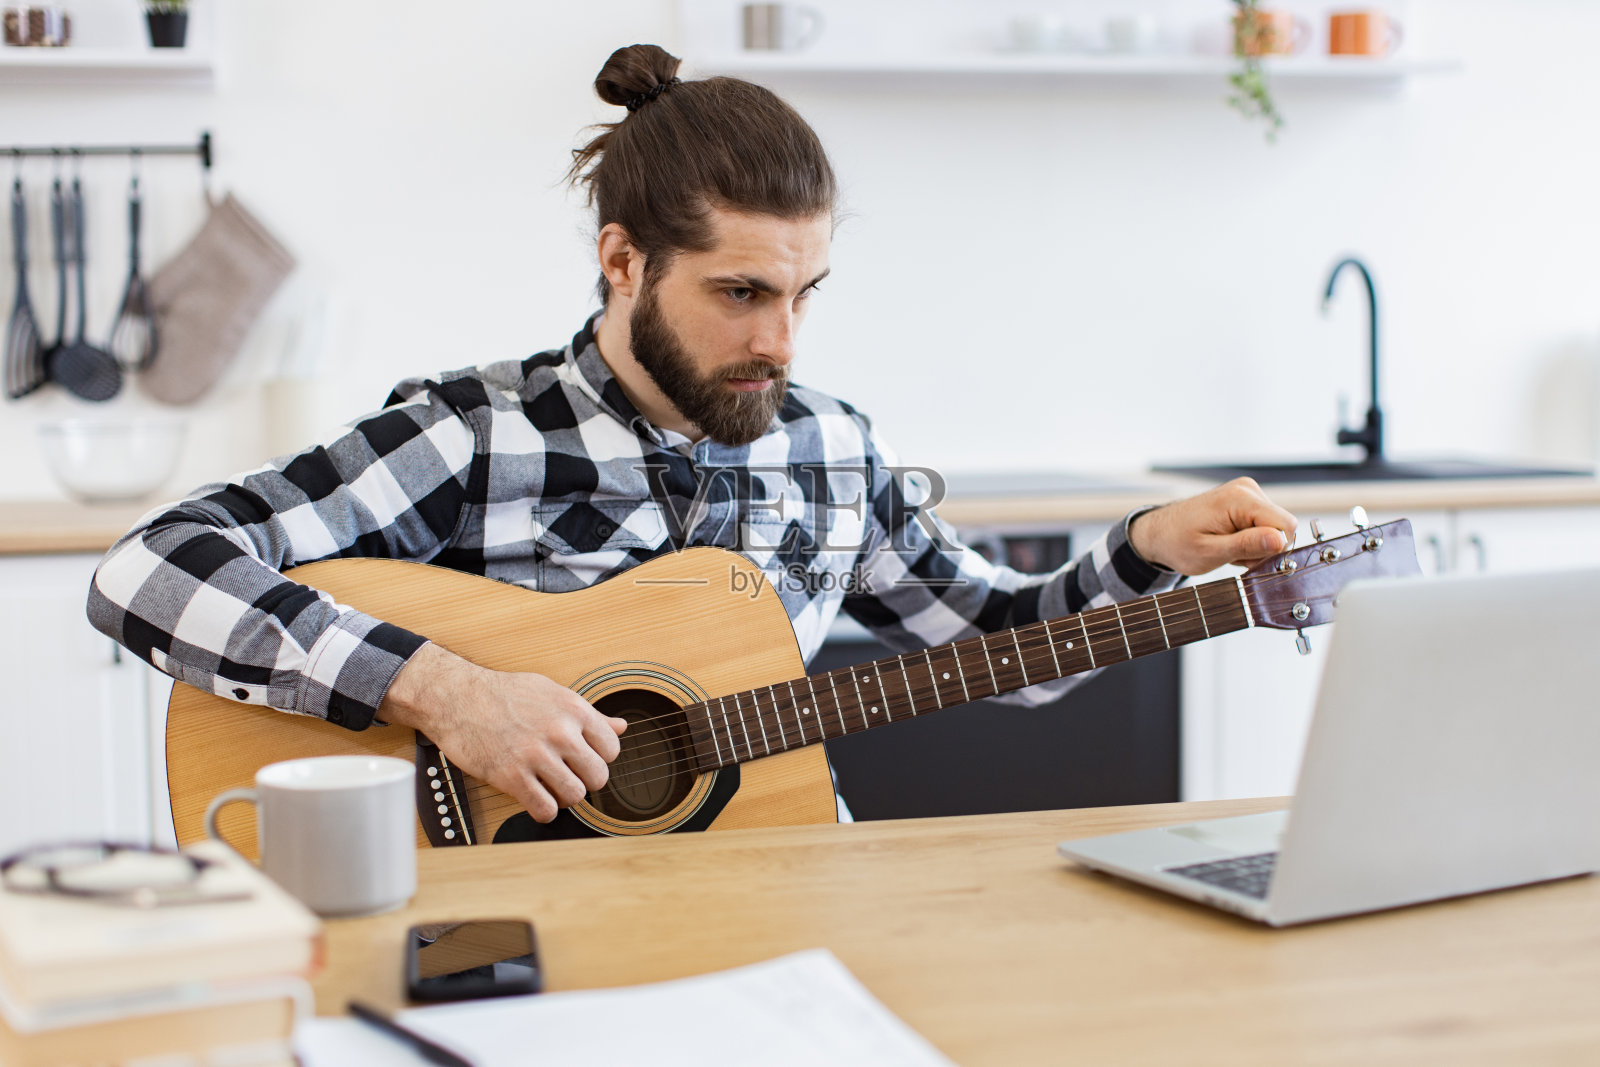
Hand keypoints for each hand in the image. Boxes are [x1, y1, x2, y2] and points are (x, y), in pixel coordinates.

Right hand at [378, 642, 626, 822]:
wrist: (458, 697)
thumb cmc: (504, 693)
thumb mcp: (553, 693)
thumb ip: (589, 714)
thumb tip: (620, 727)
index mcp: (573, 710)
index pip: (612, 749)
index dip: (599, 758)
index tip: (584, 759)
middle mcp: (559, 732)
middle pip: (598, 777)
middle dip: (584, 781)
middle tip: (568, 775)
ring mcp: (536, 756)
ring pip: (574, 797)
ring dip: (564, 797)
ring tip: (550, 787)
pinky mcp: (511, 776)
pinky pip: (544, 809)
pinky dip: (543, 810)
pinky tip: (534, 798)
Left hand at [1129, 478, 1297, 575]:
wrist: (1160, 532)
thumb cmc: (1177, 543)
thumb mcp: (1210, 552)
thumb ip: (1246, 545)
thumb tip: (1279, 540)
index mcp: (1240, 499)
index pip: (1285, 526)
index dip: (1273, 549)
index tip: (1248, 559)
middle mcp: (1248, 490)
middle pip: (1282, 528)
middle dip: (1262, 549)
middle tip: (1231, 555)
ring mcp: (1248, 494)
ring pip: (1274, 530)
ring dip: (1254, 547)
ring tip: (1226, 548)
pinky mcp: (1247, 502)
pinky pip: (1264, 526)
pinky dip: (1250, 540)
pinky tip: (1229, 542)